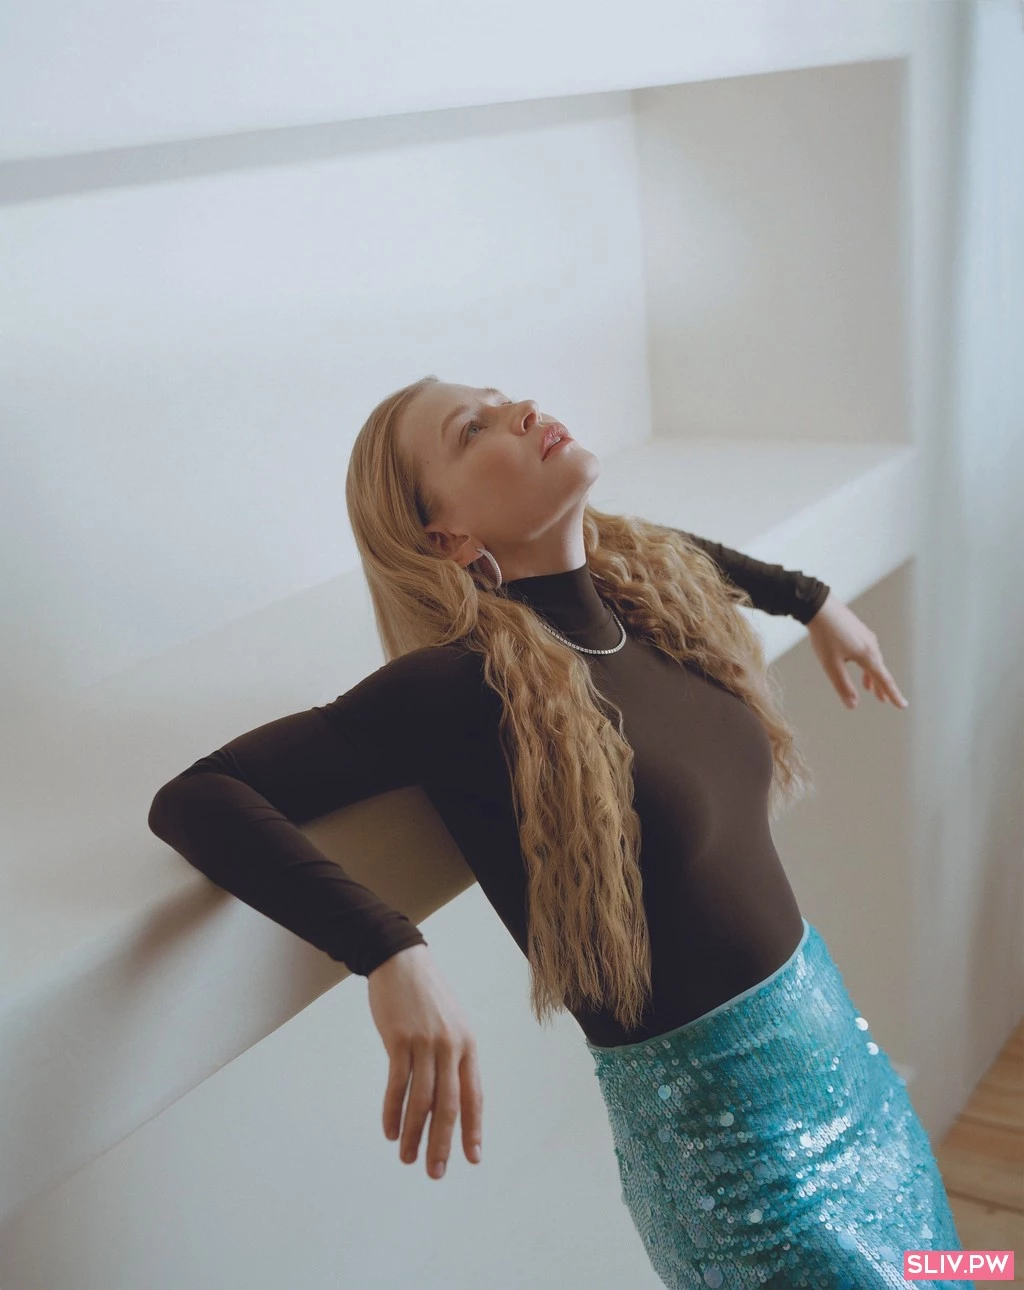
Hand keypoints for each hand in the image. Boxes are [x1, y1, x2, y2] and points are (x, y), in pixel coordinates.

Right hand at [367, 943, 483, 1180]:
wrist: (401, 961)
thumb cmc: (426, 996)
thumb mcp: (451, 1024)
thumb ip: (453, 1058)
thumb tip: (450, 1098)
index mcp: (467, 1045)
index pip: (474, 1095)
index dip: (473, 1129)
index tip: (472, 1158)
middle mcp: (450, 1046)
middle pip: (449, 1104)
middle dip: (442, 1143)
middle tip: (435, 1172)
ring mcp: (425, 1042)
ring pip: (422, 1099)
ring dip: (413, 1134)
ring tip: (407, 1157)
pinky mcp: (399, 1039)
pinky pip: (397, 1083)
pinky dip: (392, 1111)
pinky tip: (390, 1131)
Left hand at [805, 592, 908, 710]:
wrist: (819, 607)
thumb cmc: (824, 636)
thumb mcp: (831, 665)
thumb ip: (843, 686)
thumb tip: (853, 705)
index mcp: (868, 655)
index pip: (884, 680)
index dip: (893, 694)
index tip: (903, 705)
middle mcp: (871, 645)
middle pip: (880, 670)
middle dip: (882, 687)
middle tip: (885, 701)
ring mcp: (866, 636)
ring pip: (873, 660)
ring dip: (872, 676)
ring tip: (869, 689)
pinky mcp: (859, 630)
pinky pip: (867, 651)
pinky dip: (866, 664)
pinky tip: (859, 665)